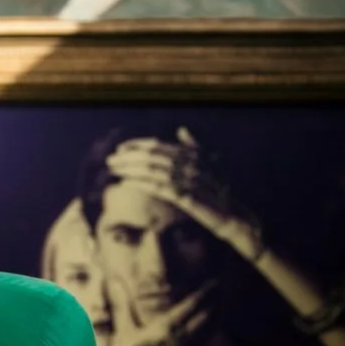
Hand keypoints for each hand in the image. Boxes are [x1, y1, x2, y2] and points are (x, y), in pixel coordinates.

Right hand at [102, 277, 214, 345]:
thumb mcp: (123, 330)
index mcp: (166, 327)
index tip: (214, 284)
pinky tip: (207, 342)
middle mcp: (180, 340)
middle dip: (213, 306)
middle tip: (221, 296)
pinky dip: (206, 345)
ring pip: (205, 336)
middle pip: (203, 320)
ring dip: (212, 323)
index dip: (203, 294)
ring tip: (219, 313)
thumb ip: (121, 305)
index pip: (189, 306)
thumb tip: (113, 280)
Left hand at [106, 128, 264, 263]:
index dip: (138, 145)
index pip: (160, 145)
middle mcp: (191, 165)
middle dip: (129, 156)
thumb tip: (182, 129)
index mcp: (193, 155)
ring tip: (114, 169)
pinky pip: (159, 188)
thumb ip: (195, 146)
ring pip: (152, 171)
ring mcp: (189, 181)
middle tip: (111, 159)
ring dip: (130, 169)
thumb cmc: (220, 192)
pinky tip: (126, 182)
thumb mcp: (210, 165)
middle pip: (153, 156)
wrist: (234, 216)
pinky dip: (140, 183)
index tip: (121, 148)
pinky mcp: (187, 199)